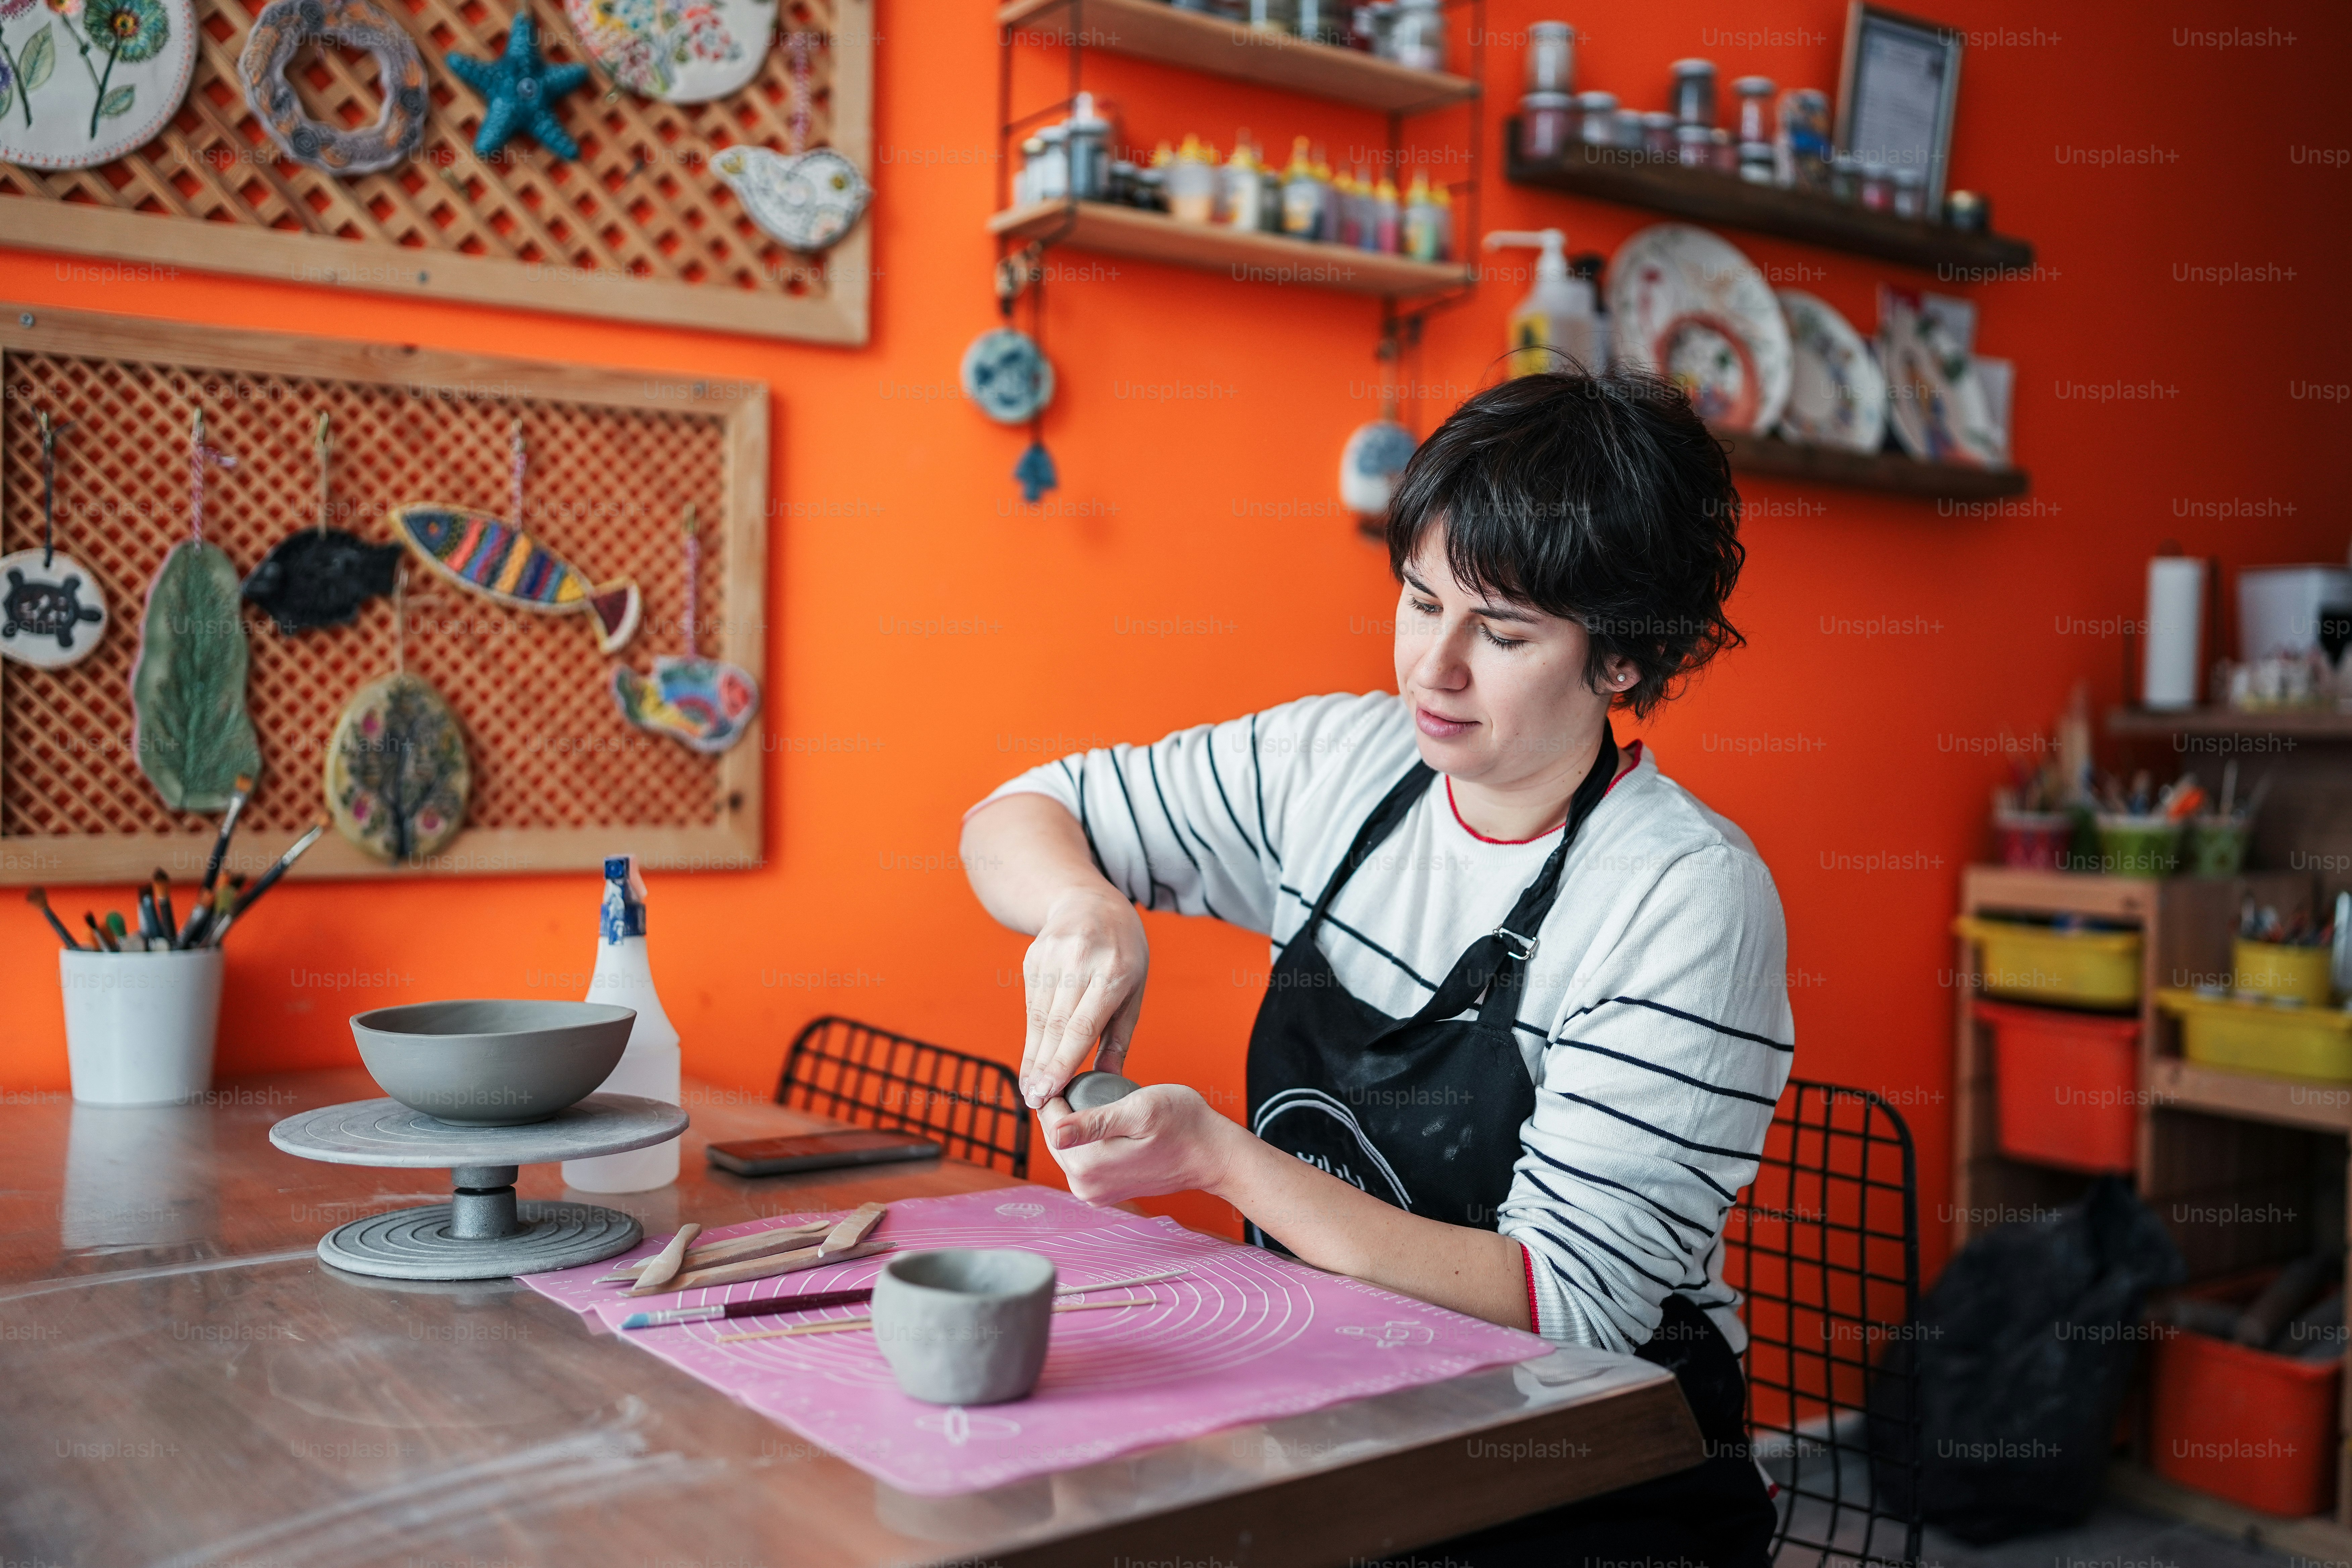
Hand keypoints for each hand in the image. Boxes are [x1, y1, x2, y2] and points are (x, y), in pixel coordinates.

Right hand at [1019, 885, 1147, 1107]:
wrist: (1089, 901)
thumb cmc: (1122, 952)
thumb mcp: (1134, 989)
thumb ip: (1119, 1036)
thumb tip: (1109, 1080)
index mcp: (1113, 973)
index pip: (1081, 1026)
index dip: (1062, 1063)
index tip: (1048, 1093)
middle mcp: (1079, 963)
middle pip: (1055, 1026)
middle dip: (1043, 1068)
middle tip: (1035, 1102)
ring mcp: (1052, 957)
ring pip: (1038, 1018)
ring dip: (1033, 1056)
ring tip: (1030, 1088)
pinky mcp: (1033, 957)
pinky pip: (1030, 1004)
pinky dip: (1031, 1033)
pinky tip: (1031, 1057)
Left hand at [1038, 1086, 1237, 1206]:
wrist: (1213, 1155)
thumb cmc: (1185, 1125)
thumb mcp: (1140, 1110)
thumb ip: (1094, 1121)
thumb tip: (1056, 1131)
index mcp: (1087, 1166)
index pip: (1048, 1118)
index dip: (1057, 1086)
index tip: (1071, 1066)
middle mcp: (1084, 1186)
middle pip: (1054, 1134)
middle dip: (1064, 1104)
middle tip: (1086, 1075)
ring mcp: (1094, 1192)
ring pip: (1066, 1145)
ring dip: (1075, 1119)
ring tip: (1095, 1094)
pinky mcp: (1104, 1191)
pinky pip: (1081, 1157)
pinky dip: (1087, 1137)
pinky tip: (1104, 1119)